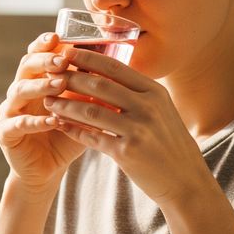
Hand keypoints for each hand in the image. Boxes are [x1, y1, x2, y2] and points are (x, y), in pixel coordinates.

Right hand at [0, 33, 87, 196]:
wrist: (49, 168)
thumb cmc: (67, 134)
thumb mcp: (82, 109)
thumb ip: (92, 89)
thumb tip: (119, 69)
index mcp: (36, 79)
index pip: (36, 53)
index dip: (44, 44)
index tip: (58, 36)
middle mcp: (19, 90)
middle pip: (25, 66)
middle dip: (44, 60)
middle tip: (62, 60)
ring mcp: (9, 111)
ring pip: (19, 91)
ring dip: (40, 86)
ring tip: (59, 84)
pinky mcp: (5, 133)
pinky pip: (17, 123)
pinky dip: (35, 121)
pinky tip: (51, 120)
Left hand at [42, 48, 214, 206]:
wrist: (185, 181)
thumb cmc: (169, 144)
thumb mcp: (161, 111)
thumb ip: (139, 94)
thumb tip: (110, 75)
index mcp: (155, 92)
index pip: (115, 67)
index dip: (88, 58)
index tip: (67, 52)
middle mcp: (147, 107)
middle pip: (99, 84)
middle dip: (70, 78)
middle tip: (51, 75)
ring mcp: (137, 130)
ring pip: (90, 110)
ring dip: (65, 104)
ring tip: (48, 101)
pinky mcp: (127, 152)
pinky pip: (91, 136)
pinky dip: (72, 129)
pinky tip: (59, 125)